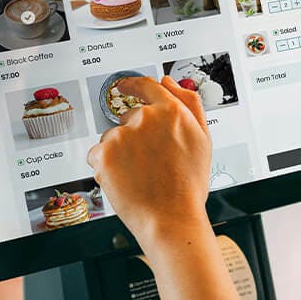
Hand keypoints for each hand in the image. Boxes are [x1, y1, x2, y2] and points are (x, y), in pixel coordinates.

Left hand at [87, 76, 211, 240]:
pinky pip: (97, 154)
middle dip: (135, 136)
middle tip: (150, 161)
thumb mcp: (202, 139)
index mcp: (171, 111)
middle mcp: (145, 118)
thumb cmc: (189, 185)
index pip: (147, 86)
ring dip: (121, 153)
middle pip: (129, 118)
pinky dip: (107, 167)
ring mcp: (122, 135)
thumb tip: (169, 82)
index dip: (133, 86)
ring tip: (140, 175)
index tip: (125, 86)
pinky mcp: (103, 154)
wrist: (171, 217)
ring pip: (113, 138)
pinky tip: (126, 180)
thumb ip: (189, 104)